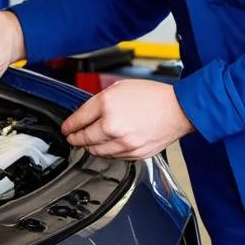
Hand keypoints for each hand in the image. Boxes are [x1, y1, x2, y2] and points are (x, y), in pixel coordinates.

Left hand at [61, 80, 194, 159]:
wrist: (178, 110)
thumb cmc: (154, 96)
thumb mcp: (121, 87)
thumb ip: (101, 100)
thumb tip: (88, 113)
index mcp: (106, 105)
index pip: (78, 119)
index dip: (69, 125)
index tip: (66, 129)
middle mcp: (112, 126)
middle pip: (84, 138)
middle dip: (75, 138)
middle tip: (73, 138)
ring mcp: (123, 143)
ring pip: (96, 151)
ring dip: (90, 147)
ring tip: (90, 143)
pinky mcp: (133, 154)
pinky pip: (113, 157)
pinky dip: (108, 152)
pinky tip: (109, 145)